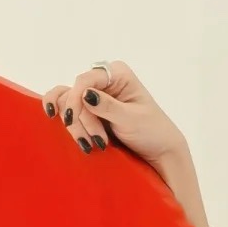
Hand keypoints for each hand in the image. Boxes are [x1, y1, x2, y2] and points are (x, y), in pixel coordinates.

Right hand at [41, 60, 185, 172]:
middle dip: (81, 120)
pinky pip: (70, 114)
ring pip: (68, 106)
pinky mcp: (90, 113)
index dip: (75, 98)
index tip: (72, 118)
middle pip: (73, 94)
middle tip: (98, 141)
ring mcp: (95, 97)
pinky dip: (73, 128)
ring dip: (77, 127)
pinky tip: (76, 139)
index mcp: (117, 74)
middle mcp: (103, 81)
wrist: (159, 152)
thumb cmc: (152, 132)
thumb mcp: (131, 120)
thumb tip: (85, 94)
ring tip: (92, 146)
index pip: (84, 80)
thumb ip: (108, 107)